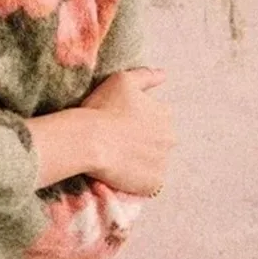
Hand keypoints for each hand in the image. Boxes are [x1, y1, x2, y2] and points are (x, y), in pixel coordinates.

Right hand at [81, 67, 174, 196]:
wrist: (88, 140)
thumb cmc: (103, 107)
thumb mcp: (123, 80)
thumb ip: (146, 76)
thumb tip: (164, 75)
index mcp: (164, 114)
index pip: (157, 117)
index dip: (137, 120)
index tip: (120, 123)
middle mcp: (169, 139)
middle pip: (158, 140)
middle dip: (142, 141)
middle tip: (117, 141)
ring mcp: (162, 163)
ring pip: (153, 161)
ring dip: (140, 159)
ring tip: (117, 157)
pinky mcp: (153, 184)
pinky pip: (148, 182)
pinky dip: (137, 179)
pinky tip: (120, 171)